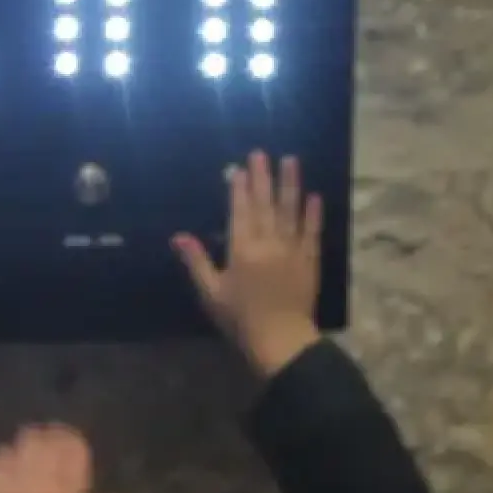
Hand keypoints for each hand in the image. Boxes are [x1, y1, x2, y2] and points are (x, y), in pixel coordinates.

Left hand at [0, 425, 128, 492]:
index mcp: (69, 480)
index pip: (73, 445)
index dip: (73, 441)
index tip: (74, 445)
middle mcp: (41, 468)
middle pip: (46, 436)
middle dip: (51, 436)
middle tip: (54, 443)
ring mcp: (14, 471)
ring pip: (23, 440)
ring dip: (30, 442)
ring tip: (32, 450)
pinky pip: (0, 455)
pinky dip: (7, 454)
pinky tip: (9, 464)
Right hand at [175, 151, 324, 375]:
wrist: (280, 340)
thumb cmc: (240, 319)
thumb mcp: (211, 292)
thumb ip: (197, 262)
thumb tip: (178, 236)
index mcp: (242, 249)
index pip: (241, 211)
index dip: (240, 188)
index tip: (240, 168)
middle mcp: (269, 242)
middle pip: (265, 204)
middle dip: (263, 177)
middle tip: (262, 153)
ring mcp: (293, 250)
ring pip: (292, 210)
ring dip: (291, 184)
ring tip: (291, 160)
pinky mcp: (310, 261)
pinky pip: (312, 232)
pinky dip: (313, 213)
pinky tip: (314, 196)